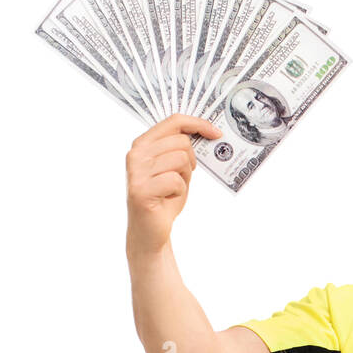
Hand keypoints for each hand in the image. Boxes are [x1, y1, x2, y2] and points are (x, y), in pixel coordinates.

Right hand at [125, 113, 222, 252]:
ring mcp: (136, 171)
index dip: (198, 124)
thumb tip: (208, 133)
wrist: (150, 230)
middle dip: (190, 162)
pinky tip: (168, 198)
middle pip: (181, 142)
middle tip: (182, 178)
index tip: (216, 133)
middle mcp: (136, 154)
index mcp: (142, 144)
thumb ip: (181, 149)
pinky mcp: (141, 189)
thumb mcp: (174, 168)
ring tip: (172, 189)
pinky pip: (176, 180)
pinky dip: (179, 192)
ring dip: (184, 178)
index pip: (173, 121)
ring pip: (181, 159)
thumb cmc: (164, 198)